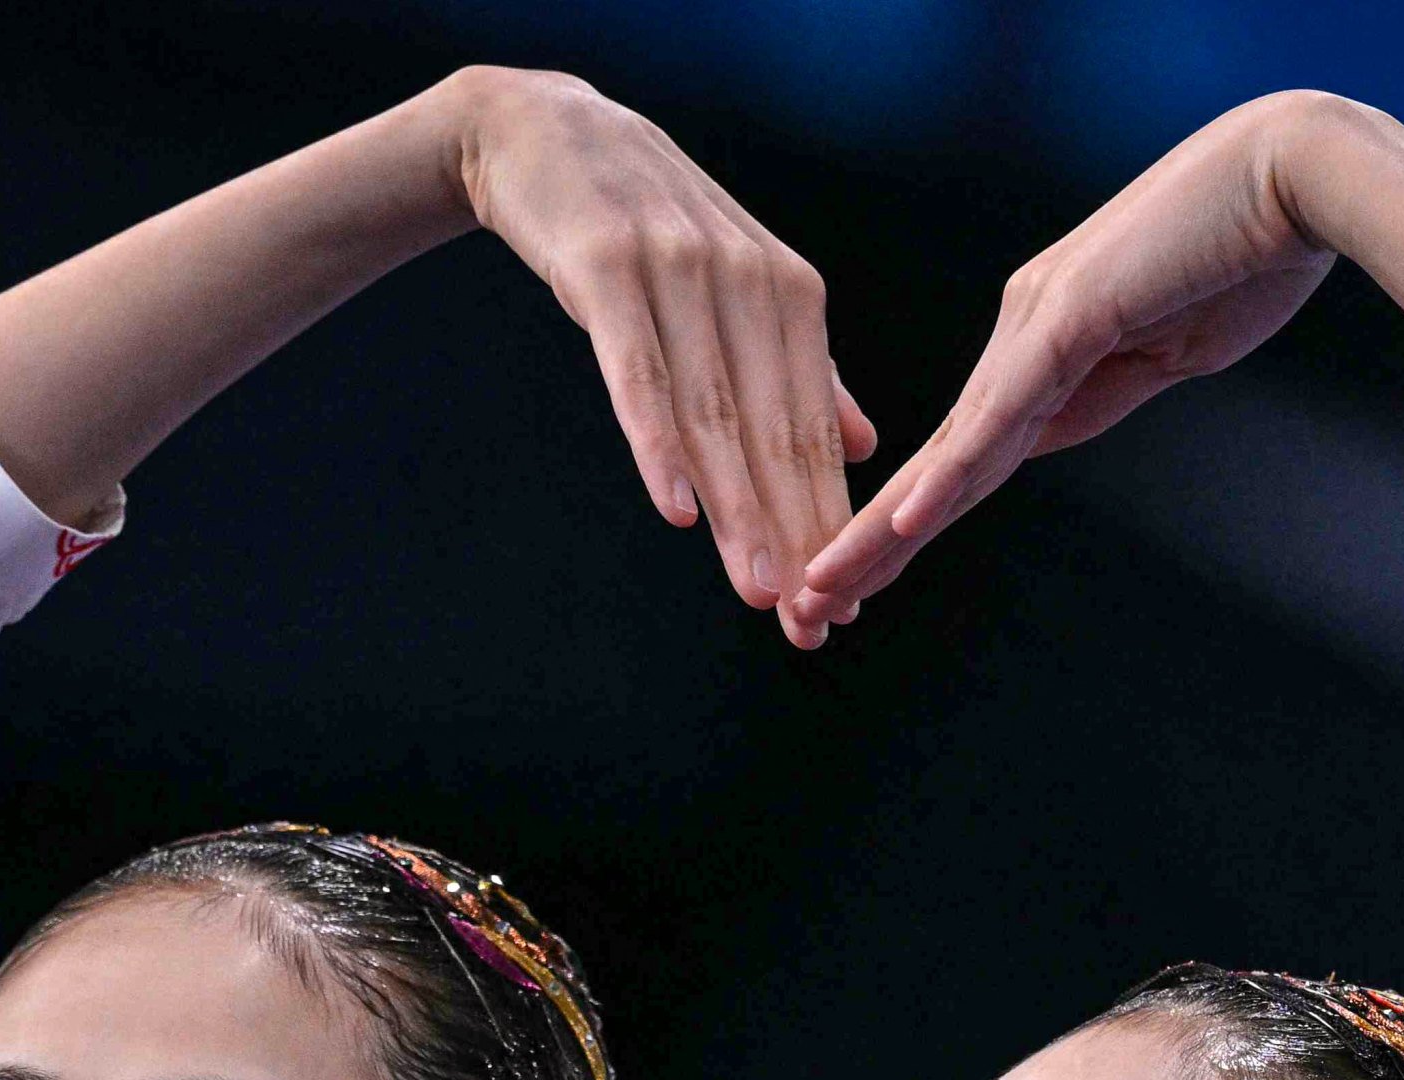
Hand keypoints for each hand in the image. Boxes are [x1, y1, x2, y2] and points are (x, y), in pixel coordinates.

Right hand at [455, 69, 877, 633]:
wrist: (542, 130)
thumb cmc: (643, 224)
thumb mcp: (734, 284)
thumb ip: (797, 365)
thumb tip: (860, 444)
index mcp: (790, 293)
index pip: (813, 431)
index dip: (829, 523)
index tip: (843, 604)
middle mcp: (745, 281)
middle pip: (774, 433)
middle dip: (796, 536)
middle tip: (809, 624)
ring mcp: (677, 271)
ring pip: (715, 415)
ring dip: (740, 511)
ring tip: (759, 590)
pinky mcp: (606, 267)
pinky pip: (637, 374)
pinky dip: (659, 444)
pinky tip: (679, 511)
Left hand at [787, 95, 1342, 637]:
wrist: (1296, 175)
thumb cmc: (1249, 256)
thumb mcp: (1163, 356)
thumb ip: (1100, 393)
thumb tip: (1045, 435)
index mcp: (1045, 339)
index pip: (965, 453)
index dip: (912, 521)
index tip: (866, 578)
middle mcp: (1023, 326)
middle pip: (937, 457)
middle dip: (870, 537)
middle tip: (806, 605)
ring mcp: (1040, 318)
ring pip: (950, 446)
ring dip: (883, 524)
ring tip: (822, 587)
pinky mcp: (1073, 313)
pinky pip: (1004, 411)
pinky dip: (954, 471)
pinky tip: (906, 521)